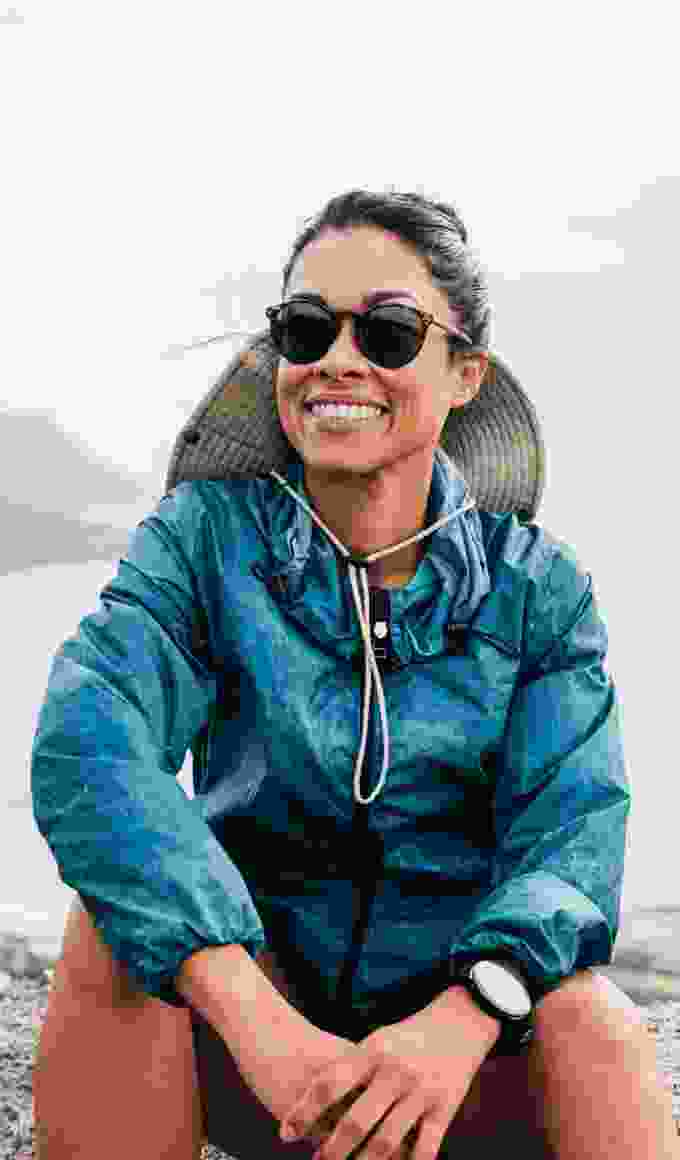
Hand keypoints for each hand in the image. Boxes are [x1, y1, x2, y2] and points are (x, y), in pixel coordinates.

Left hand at [279, 988, 498, 1159]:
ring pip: (387, 1141)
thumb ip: (350, 1066)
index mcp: (372, 1050)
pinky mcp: (445, 1107)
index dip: (304, 1111)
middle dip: (332, 1149)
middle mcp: (394, 1071)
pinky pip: (424, 1148)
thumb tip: (313, 1095)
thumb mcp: (377, 1040)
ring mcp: (421, 1091)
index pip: (329, 1083)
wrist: (461, 1020)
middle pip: (355, 1120)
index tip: (285, 1133)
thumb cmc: (409, 1034)